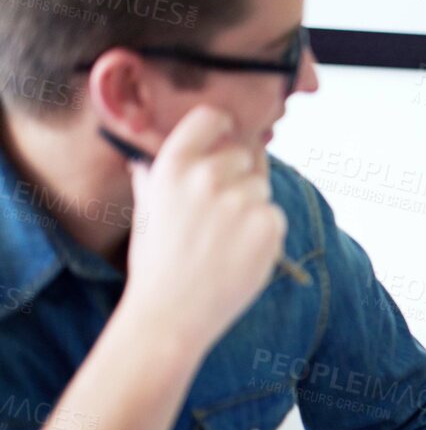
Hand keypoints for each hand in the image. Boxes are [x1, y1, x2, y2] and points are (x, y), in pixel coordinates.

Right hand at [117, 105, 285, 355]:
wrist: (172, 312)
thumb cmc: (157, 263)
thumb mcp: (146, 210)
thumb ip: (153, 177)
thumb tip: (147, 156)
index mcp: (173, 165)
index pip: (211, 118)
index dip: (223, 127)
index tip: (227, 136)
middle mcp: (207, 176)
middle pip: (245, 155)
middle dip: (239, 178)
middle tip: (220, 214)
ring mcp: (241, 200)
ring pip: (262, 188)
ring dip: (252, 208)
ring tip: (225, 240)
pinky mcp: (268, 224)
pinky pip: (274, 215)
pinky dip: (264, 232)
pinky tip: (239, 254)